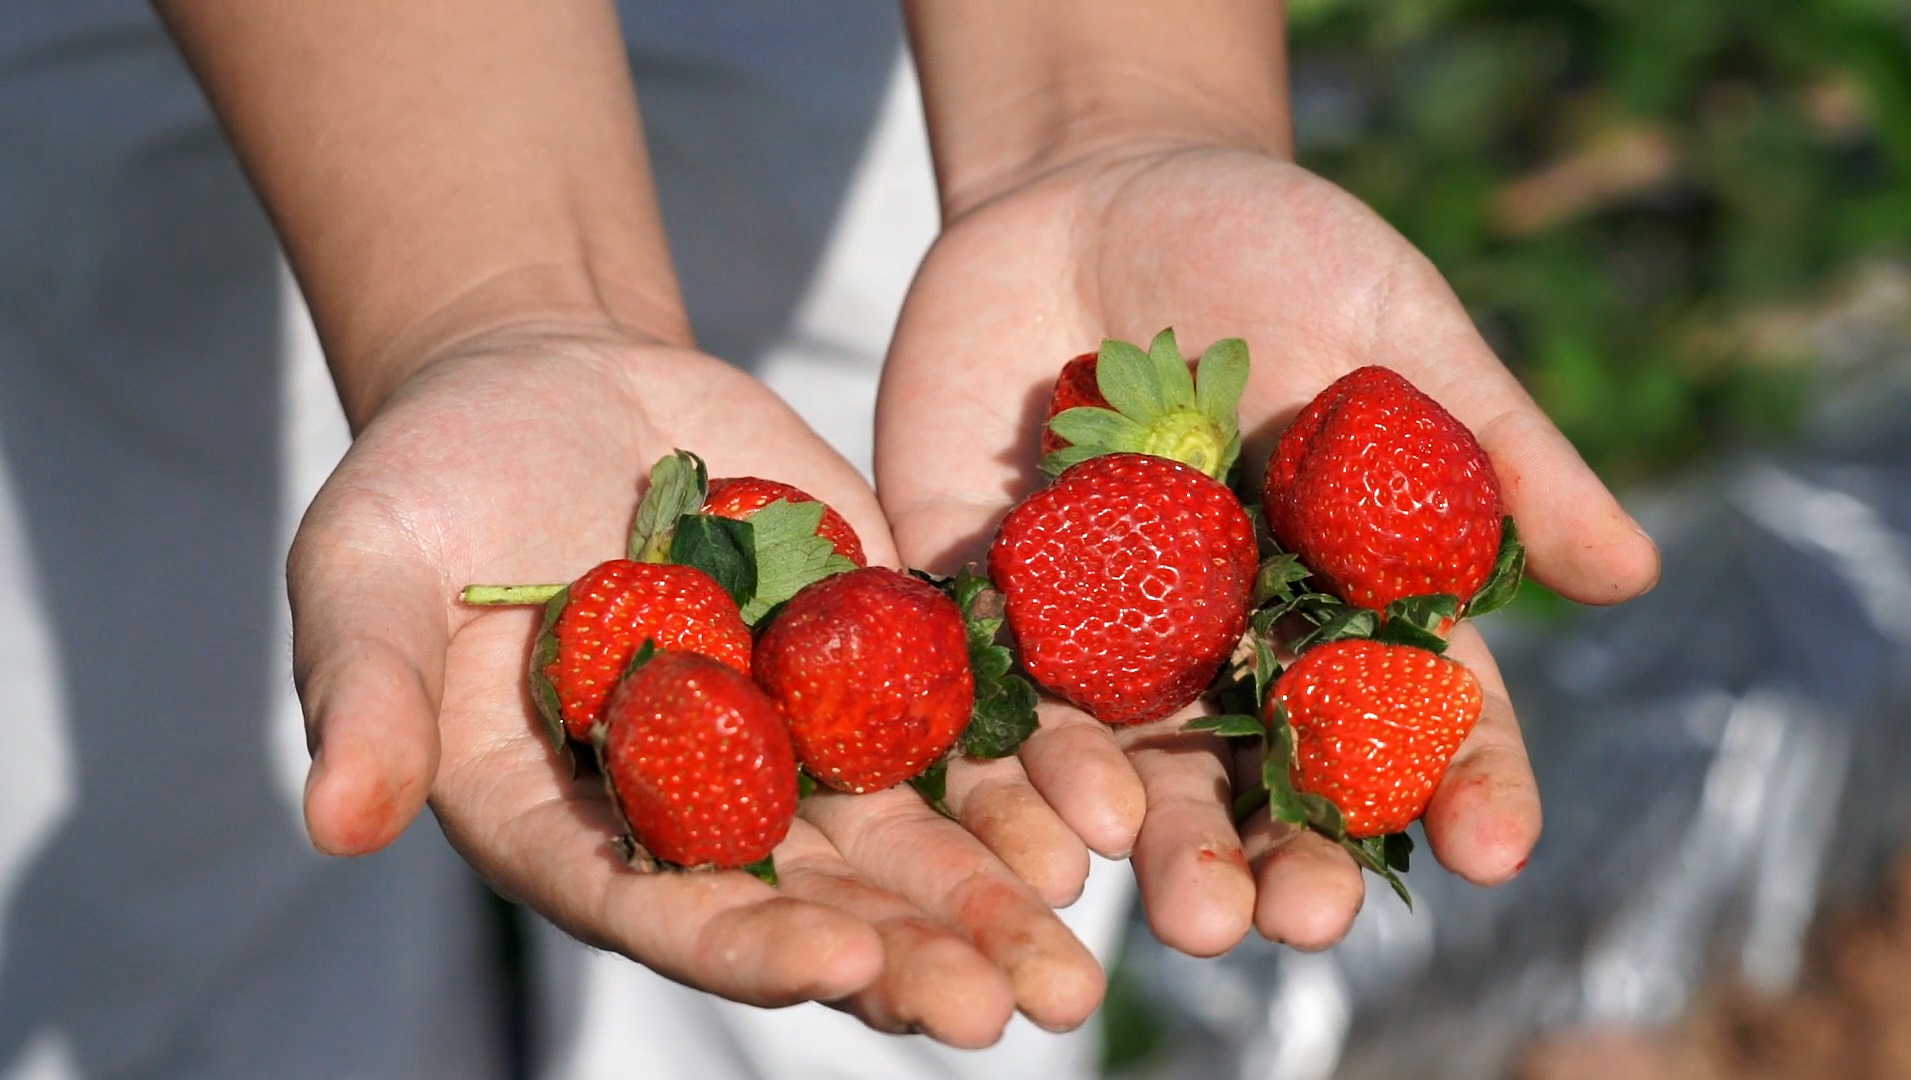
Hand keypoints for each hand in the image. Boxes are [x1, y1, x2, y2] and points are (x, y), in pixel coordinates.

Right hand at [288, 322, 1102, 1044]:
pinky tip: (1105, 806)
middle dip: (916, 954)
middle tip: (1019, 1008)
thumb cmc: (433, 483)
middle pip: (819, 903)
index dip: (753, 948)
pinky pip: (960, 722)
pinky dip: (1028, 766)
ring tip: (1083, 945)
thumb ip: (372, 695)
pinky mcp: (873, 651)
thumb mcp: (368, 572)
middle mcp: (704, 807)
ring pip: (911, 837)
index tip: (841, 967)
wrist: (551, 380)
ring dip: (996, 893)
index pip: (671, 912)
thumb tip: (334, 824)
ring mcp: (800, 734)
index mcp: (579, 825)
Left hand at [876, 146, 1659, 952]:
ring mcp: (1102, 633)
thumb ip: (1491, 447)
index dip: (1461, 784)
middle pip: (1266, 777)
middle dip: (1288, 856)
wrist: (1089, 191)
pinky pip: (996, 697)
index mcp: (1339, 597)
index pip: (1415, 716)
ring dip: (1161, 846)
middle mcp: (1226, 643)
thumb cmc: (1272, 249)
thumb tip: (1631, 575)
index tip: (1491, 849)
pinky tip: (1050, 814)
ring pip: (1136, 767)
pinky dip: (1021, 760)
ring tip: (1187, 912)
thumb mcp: (1395, 326)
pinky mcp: (984, 598)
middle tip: (1302, 921)